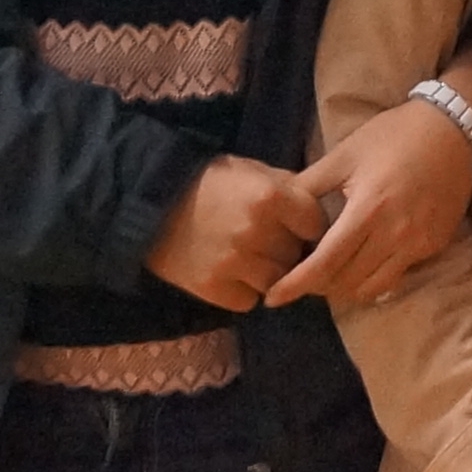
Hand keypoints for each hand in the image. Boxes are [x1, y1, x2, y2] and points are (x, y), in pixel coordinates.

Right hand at [143, 154, 329, 309]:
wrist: (151, 205)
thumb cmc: (208, 182)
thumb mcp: (253, 170)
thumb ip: (288, 188)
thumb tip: (320, 210)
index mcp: (270, 197)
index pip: (316, 224)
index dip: (309, 226)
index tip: (299, 227)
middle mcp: (256, 231)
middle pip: (296, 255)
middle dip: (288, 250)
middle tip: (271, 242)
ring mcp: (234, 263)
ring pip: (276, 282)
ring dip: (269, 274)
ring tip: (252, 259)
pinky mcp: (213, 288)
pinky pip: (248, 301)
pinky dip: (243, 291)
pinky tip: (232, 274)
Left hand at [272, 96, 471, 310]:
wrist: (454, 127)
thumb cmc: (394, 135)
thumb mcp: (345, 153)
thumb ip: (309, 185)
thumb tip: (274, 210)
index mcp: (368, 209)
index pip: (325, 262)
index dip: (296, 284)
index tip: (273, 296)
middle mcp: (394, 233)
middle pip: (346, 281)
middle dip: (317, 286)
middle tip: (300, 278)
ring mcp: (418, 243)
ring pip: (372, 287)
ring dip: (345, 288)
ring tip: (330, 275)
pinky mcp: (433, 245)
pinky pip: (396, 276)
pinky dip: (373, 279)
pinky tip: (361, 265)